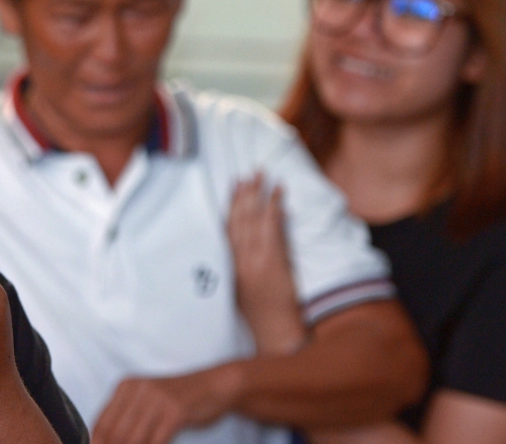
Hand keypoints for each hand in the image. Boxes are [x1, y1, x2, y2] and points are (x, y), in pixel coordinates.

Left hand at [92, 367, 241, 443]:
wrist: (214, 386)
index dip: (97, 443)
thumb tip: (104, 442)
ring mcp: (157, 399)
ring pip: (133, 440)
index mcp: (126, 387)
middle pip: (115, 434)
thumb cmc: (178, 401)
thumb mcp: (147, 403)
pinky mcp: (175, 411)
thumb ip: (127, 420)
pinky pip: (156, 441)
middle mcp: (138, 389)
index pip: (101, 423)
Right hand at [227, 173, 306, 354]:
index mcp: (227, 265)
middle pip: (239, 219)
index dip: (230, 204)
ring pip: (254, 219)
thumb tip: (240, 237)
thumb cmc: (257, 311)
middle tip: (250, 173)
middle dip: (245, 193)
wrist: (274, 331)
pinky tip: (279, 195)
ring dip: (260, 195)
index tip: (234, 184)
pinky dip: (276, 209)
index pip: (226, 227)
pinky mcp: (273, 262)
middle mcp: (238, 259)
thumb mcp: (238, 286)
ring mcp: (255, 260)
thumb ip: (238, 261)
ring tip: (264, 176)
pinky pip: (273, 229)